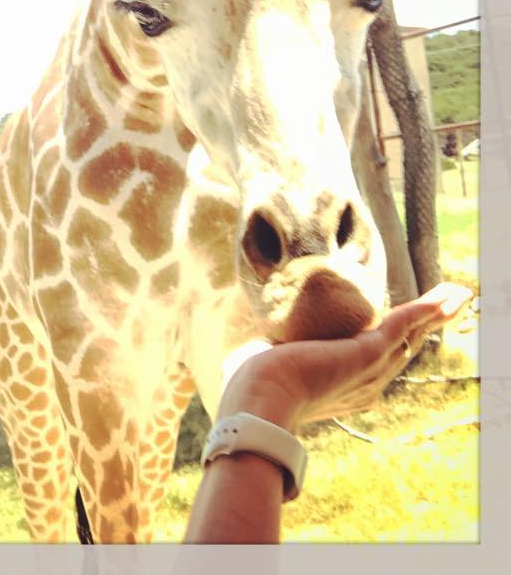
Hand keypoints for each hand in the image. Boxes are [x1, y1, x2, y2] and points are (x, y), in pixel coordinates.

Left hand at [216, 282, 472, 434]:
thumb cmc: (250, 389)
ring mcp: (370, 369)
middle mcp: (364, 384)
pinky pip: (406, 323)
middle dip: (424, 326)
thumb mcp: (262, 366)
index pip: (375, 362)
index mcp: (342, 389)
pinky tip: (451, 294)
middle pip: (403, 348)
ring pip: (411, 335)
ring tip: (458, 295)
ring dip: (435, 313)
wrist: (257, 402)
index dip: (392, 345)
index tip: (402, 332)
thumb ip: (260, 357)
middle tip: (447, 305)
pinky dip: (430, 308)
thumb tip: (239, 348)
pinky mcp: (368, 352)